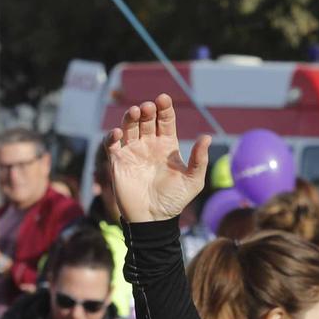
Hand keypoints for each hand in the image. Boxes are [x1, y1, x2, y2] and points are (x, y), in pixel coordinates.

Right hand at [100, 95, 211, 223]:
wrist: (154, 219)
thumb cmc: (175, 200)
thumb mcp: (193, 181)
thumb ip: (199, 160)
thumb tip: (207, 137)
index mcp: (167, 145)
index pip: (165, 120)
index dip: (164, 108)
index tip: (163, 99)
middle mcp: (149, 144)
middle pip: (146, 119)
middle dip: (147, 110)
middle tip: (148, 107)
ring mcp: (132, 152)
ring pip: (129, 127)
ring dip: (130, 117)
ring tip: (135, 112)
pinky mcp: (118, 162)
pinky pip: (112, 144)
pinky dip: (112, 136)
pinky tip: (117, 133)